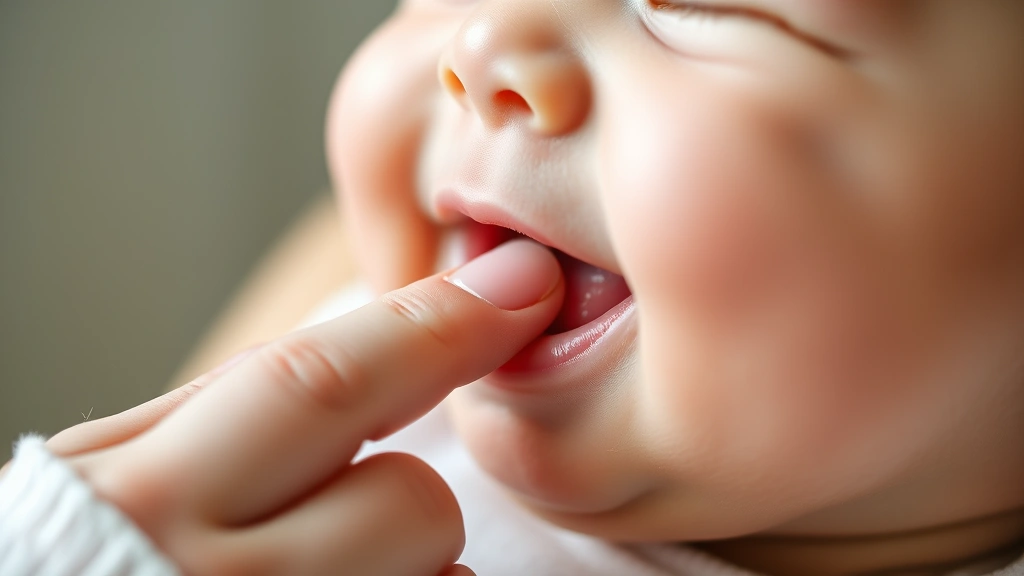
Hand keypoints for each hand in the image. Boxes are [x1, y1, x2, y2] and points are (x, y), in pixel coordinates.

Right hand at [52, 240, 562, 575]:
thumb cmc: (73, 564)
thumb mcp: (112, 472)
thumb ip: (224, 406)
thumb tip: (360, 330)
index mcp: (151, 497)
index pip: (318, 383)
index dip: (433, 329)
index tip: (519, 286)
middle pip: (409, 500)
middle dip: (420, 486)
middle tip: (385, 495)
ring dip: (409, 563)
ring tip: (320, 572)